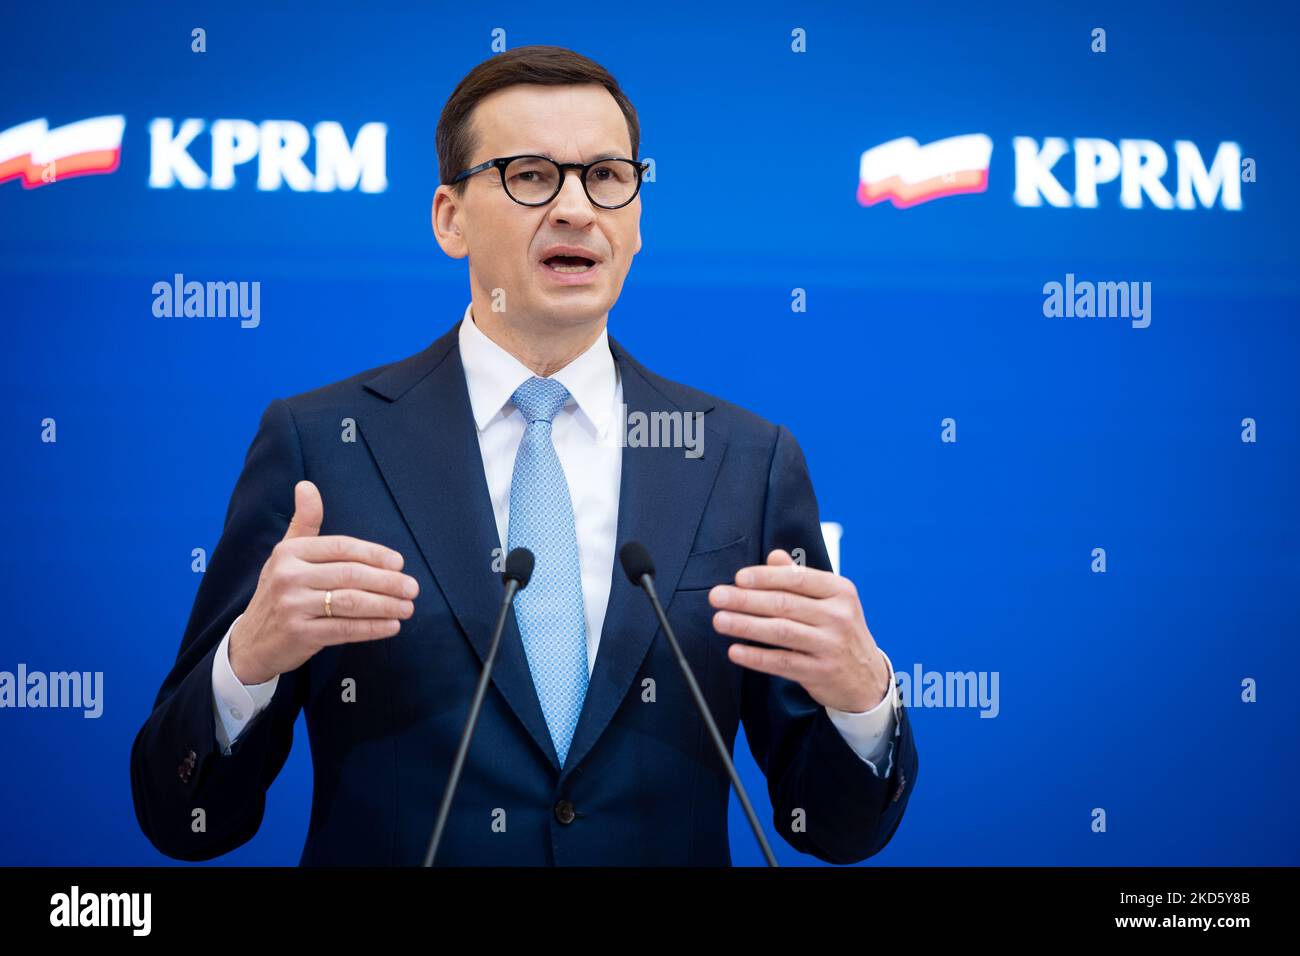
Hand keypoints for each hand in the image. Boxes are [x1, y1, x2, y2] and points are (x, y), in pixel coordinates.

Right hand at [227, 480, 418, 684]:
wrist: (251, 642)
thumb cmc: (279, 592)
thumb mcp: (286, 555)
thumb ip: (305, 522)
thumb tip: (306, 485)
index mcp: (290, 552)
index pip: (341, 547)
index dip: (374, 554)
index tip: (399, 563)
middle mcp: (288, 576)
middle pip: (350, 574)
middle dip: (387, 581)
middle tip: (413, 588)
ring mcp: (292, 606)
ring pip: (350, 602)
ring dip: (385, 605)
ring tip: (407, 607)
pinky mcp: (299, 634)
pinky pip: (344, 629)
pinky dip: (372, 628)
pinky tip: (392, 626)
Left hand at [708, 548, 889, 712]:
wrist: (867, 678)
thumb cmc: (840, 632)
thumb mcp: (830, 600)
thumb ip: (800, 578)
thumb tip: (773, 557)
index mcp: (840, 591)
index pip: (797, 579)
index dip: (765, 577)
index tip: (738, 578)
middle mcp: (838, 616)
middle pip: (784, 604)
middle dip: (746, 599)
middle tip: (717, 596)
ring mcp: (831, 645)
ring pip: (781, 631)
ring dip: (746, 625)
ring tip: (719, 620)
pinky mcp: (821, 672)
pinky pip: (782, 662)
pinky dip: (756, 657)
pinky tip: (735, 651)